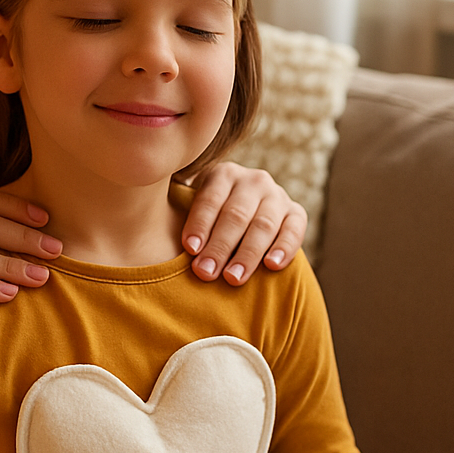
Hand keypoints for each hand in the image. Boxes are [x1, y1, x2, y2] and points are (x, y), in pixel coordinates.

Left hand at [182, 163, 306, 284]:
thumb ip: (180, 213)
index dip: (200, 224)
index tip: (190, 249)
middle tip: (206, 272)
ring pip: (263, 225)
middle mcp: (253, 181)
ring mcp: (277, 196)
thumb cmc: (209, 217)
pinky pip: (294, 229)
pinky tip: (272, 265)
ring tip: (233, 278)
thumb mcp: (193, 205)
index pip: (210, 199)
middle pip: (235, 215)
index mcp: (223, 174)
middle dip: (220, 246)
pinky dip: (285, 247)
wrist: (247, 211)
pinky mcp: (296, 213)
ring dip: (247, 254)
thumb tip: (158, 237)